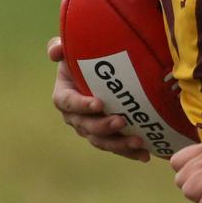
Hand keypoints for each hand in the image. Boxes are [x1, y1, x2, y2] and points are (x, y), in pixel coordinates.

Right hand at [48, 37, 149, 161]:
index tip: (99, 103)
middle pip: (86, 126)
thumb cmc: (88, 57)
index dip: (81, 105)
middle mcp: (76, 117)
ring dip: (119, 144)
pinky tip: (145, 154)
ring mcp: (91, 128)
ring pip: (102, 141)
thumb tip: (56, 51)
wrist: (107, 72)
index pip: (68, 102)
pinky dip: (130, 152)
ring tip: (139, 142)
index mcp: (64, 96)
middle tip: (121, 122)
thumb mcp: (74, 49)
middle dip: (103, 127)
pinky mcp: (108, 136)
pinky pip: (117, 146)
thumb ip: (61, 47)